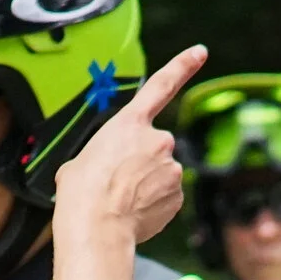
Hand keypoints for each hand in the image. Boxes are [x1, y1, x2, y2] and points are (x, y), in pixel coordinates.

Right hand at [54, 44, 209, 243]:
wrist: (96, 227)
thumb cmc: (81, 194)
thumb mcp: (80, 162)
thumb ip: (104, 155)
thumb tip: (106, 171)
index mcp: (129, 124)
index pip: (161, 86)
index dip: (183, 65)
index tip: (200, 52)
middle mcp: (158, 140)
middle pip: (154, 147)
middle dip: (140, 163)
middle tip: (116, 183)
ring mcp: (171, 168)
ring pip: (161, 174)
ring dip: (145, 186)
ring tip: (120, 201)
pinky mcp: (177, 195)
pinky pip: (166, 197)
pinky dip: (153, 205)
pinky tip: (133, 214)